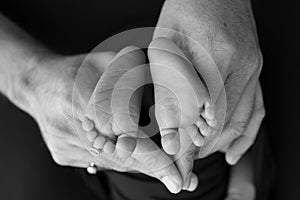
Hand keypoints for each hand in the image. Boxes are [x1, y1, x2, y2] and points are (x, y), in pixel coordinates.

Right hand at [24, 50, 182, 192]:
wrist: (38, 84)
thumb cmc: (75, 70)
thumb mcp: (107, 61)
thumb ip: (134, 70)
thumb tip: (163, 76)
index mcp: (83, 102)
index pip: (125, 138)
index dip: (153, 158)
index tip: (176, 175)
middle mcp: (73, 130)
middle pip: (121, 158)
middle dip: (153, 170)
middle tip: (180, 180)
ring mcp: (67, 147)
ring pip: (111, 163)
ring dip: (138, 165)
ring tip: (165, 171)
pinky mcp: (64, 155)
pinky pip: (99, 163)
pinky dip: (119, 161)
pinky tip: (134, 157)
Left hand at [153, 0, 263, 164]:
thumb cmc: (186, 8)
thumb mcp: (166, 42)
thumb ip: (167, 84)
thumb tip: (167, 124)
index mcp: (218, 55)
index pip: (206, 114)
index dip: (192, 139)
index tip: (179, 155)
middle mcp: (243, 63)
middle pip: (226, 121)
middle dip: (205, 145)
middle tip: (186, 160)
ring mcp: (255, 66)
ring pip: (244, 119)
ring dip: (223, 142)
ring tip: (203, 155)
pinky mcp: (256, 68)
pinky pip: (257, 107)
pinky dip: (247, 132)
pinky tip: (234, 149)